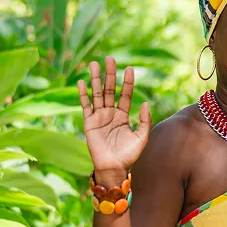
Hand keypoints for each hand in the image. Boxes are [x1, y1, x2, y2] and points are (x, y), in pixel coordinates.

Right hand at [77, 56, 151, 182]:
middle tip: (110, 58)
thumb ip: (144, 121)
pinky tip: (82, 82)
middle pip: (110, 90)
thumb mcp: (141, 137)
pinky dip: (83, 94)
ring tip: (94, 64)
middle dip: (110, 74)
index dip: (127, 82)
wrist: (114, 168)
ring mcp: (99, 117)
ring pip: (97, 94)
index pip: (126, 94)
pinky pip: (85, 106)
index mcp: (123, 116)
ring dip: (96, 79)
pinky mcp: (89, 123)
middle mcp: (110, 113)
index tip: (129, 68)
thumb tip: (145, 104)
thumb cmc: (128, 155)